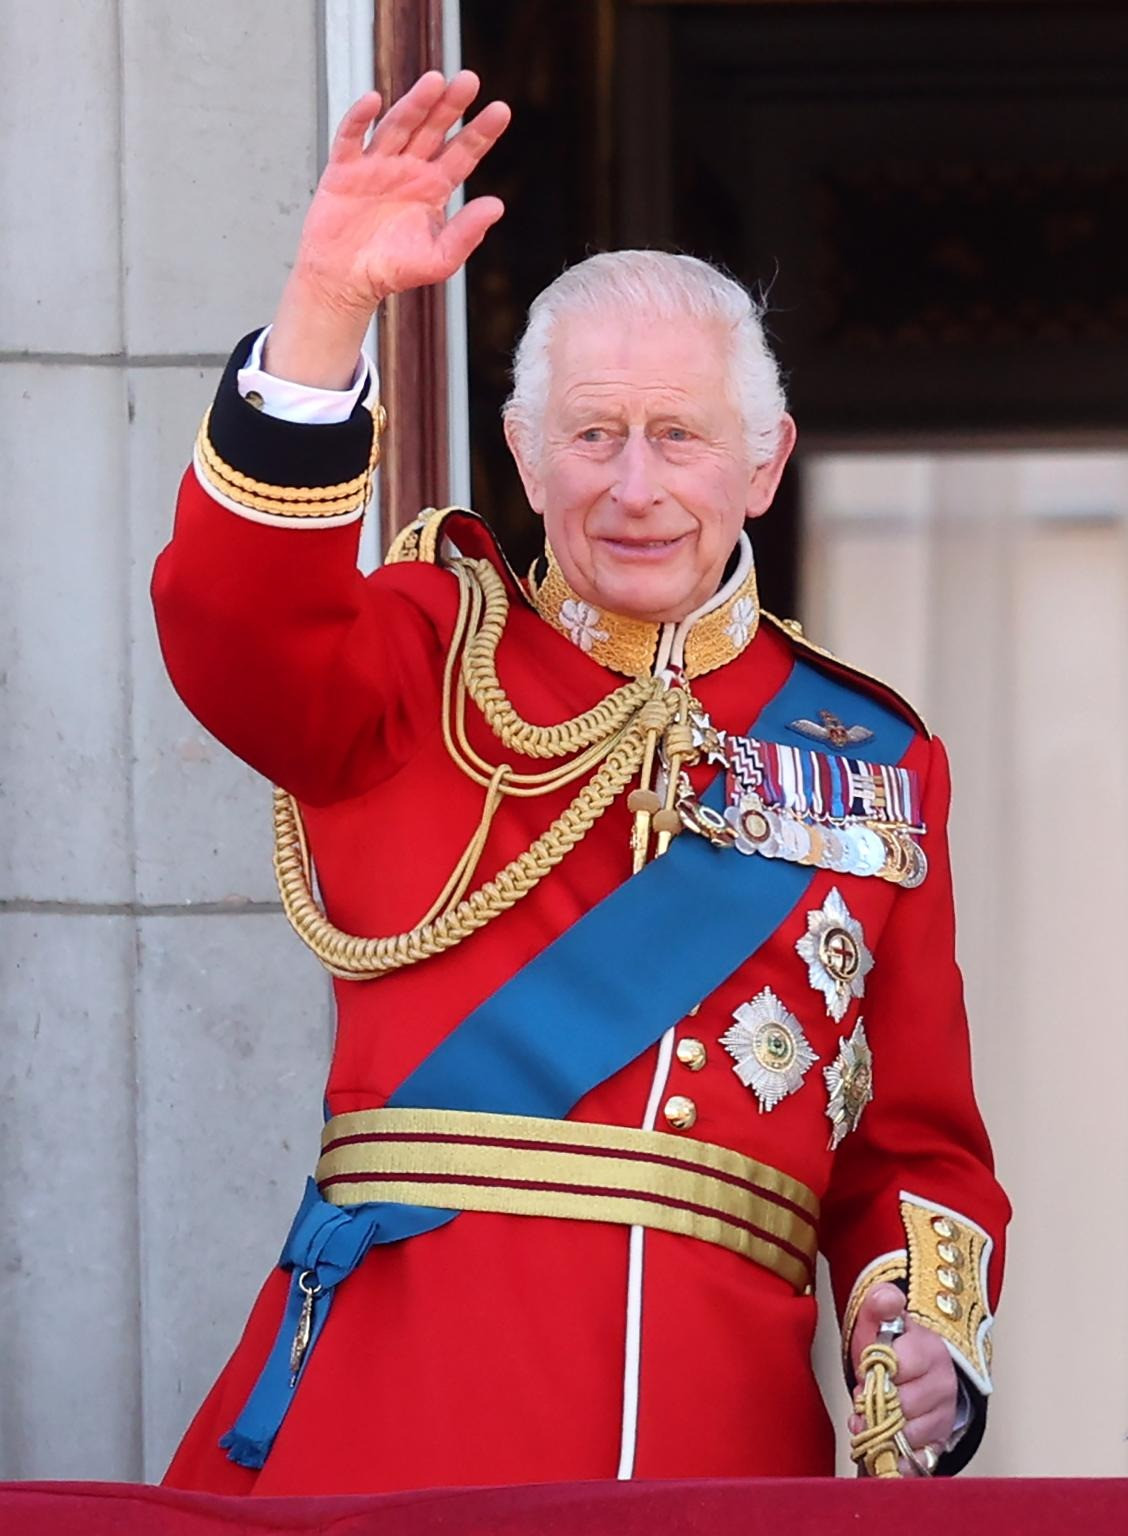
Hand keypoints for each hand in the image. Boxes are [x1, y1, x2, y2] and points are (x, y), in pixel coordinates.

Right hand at [266, 72, 509, 387]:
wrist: (345, 283)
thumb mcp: (439, 260)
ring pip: (397, 126)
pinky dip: (359, 118)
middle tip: (469, 80)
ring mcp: (376, 166)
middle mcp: (408, 170)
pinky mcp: (343, 170)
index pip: (463, 153)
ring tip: (434, 81)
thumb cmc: (392, 271)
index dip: (481, 132)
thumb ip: (467, 234)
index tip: (502, 110)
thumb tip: (497, 205)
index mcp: (433, 188)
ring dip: (414, 104)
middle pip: (432, 129)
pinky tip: (373, 100)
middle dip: (450, 106)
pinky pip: (351, 137)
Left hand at [848, 1282, 957, 1471]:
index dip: (874, 1371)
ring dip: (884, 1430)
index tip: (864, 1370)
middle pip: (903, 1405)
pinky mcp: (941, 1440)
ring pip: (910, 1434)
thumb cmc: (891, 1345)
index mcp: (930, 1349)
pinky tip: (886, 1445)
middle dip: (877, 1403)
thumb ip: (879, 1304)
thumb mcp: (878, 1320)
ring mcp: (945, 1414)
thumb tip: (886, 1298)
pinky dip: (900, 1457)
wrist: (911, 1366)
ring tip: (873, 1416)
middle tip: (864, 1397)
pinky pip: (921, 1459)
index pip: (899, 1366)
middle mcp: (944, 1383)